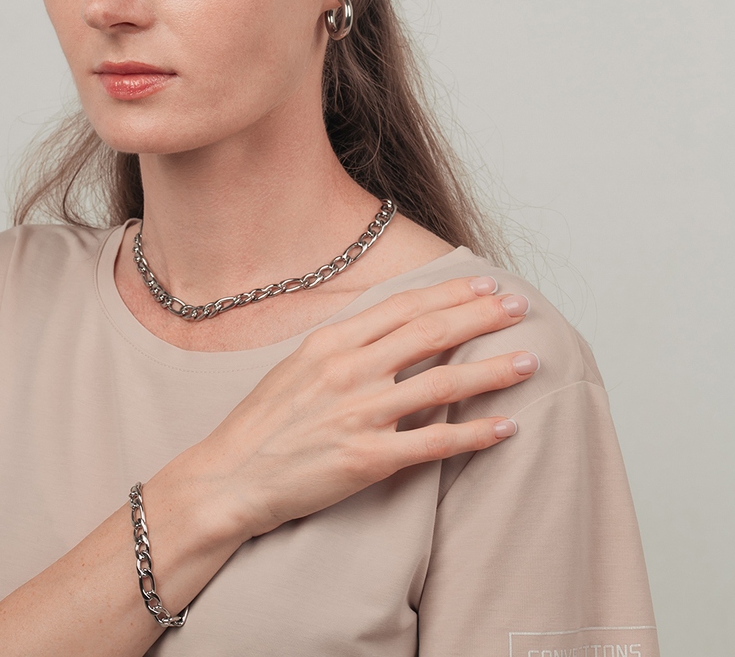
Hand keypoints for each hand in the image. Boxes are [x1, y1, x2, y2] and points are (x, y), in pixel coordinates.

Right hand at [187, 275, 536, 539]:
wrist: (231, 476)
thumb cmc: (263, 422)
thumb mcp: (297, 365)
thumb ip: (343, 344)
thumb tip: (389, 328)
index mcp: (331, 342)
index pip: (403, 307)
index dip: (449, 293)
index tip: (484, 285)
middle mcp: (349, 370)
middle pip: (430, 333)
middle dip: (480, 316)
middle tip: (518, 308)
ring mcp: (360, 413)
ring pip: (443, 382)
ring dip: (493, 370)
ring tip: (529, 361)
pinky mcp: (369, 458)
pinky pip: (436, 443)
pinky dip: (476, 434)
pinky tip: (506, 426)